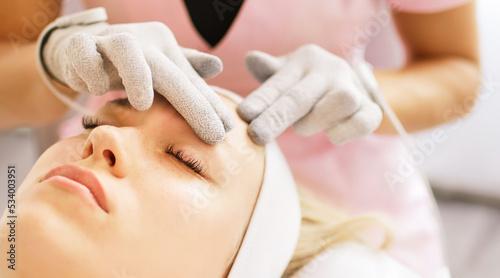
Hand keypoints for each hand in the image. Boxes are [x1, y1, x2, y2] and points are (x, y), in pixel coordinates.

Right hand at [40, 10, 231, 143]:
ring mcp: (108, 41)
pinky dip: (90, 71)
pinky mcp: (78, 46)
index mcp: (163, 47)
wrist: (78, 49)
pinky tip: (95, 89)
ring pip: (125, 49)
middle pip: (168, 71)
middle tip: (212, 134)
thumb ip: (186, 70)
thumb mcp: (158, 68)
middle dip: (193, 104)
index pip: (190, 81)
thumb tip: (218, 66)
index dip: (209, 106)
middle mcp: (141, 41)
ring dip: (136, 76)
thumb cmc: (127, 64)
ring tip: (142, 103)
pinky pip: (83, 53)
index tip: (227, 131)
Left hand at [237, 44, 381, 144]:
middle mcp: (331, 70)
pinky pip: (363, 121)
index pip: (279, 83)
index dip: (260, 99)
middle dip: (276, 118)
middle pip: (301, 96)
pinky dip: (346, 131)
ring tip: (303, 125)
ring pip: (340, 102)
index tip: (243, 115)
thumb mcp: (287, 75)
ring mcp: (353, 88)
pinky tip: (332, 135)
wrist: (351, 84)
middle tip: (257, 136)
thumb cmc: (308, 83)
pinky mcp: (370, 109)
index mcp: (306, 60)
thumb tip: (251, 59)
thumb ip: (270, 73)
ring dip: (315, 121)